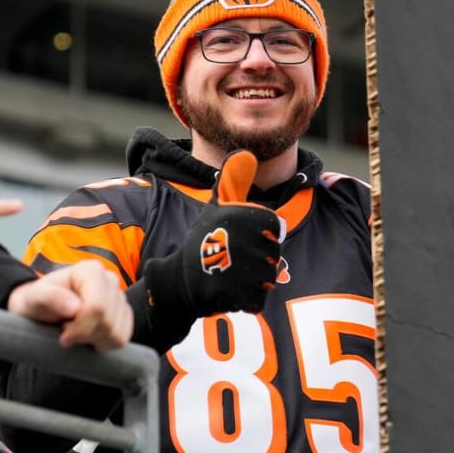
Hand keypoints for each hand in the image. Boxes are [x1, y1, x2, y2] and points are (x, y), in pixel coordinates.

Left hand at [7, 260, 132, 350]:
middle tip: (67, 332)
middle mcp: (110, 280)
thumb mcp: (35, 297)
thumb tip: (75, 307)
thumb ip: (51, 297)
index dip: (81, 327)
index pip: (97, 307)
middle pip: (108, 322)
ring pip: (117, 333)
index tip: (63, 335)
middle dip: (85, 335)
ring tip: (77, 331)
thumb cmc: (38, 301)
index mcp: (91, 271)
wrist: (42, 308)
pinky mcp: (123, 313)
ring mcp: (119, 297)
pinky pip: (123, 338)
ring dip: (94, 340)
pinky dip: (104, 343)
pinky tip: (88, 335)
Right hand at [138, 151, 281, 347]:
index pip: (274, 229)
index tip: (240, 239)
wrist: (180, 280)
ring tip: (232, 275)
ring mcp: (240, 268)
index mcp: (242, 215)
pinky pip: (258, 299)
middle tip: (234, 260)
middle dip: (258, 261)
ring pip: (268, 278)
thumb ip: (234, 182)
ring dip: (253, 281)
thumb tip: (246, 153)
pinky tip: (230, 291)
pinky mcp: (234, 294)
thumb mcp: (217, 207)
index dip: (260, 237)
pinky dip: (247, 299)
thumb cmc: (203, 242)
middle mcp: (243, 239)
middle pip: (274, 255)